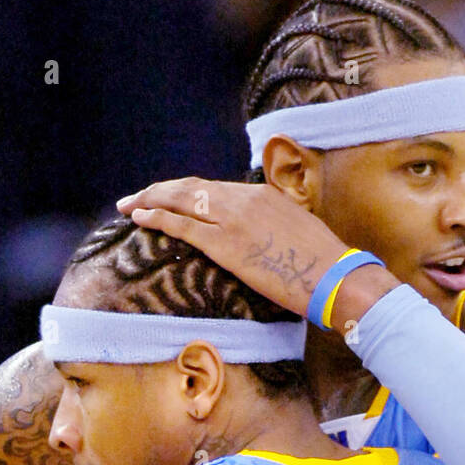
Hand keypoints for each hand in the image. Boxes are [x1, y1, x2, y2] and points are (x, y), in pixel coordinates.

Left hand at [117, 178, 358, 317]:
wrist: (334, 276)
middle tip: (135, 198)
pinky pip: (182, 225)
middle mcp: (243, 200)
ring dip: (150, 200)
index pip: (212, 188)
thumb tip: (262, 239)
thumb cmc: (322, 265)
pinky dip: (157, 218)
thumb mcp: (296, 233)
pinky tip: (140, 217)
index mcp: (261, 195)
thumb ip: (272, 228)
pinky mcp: (226, 244)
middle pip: (190, 188)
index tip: (167, 197)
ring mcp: (232, 220)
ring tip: (130, 206)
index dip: (184, 192)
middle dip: (158, 191)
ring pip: (180, 200)